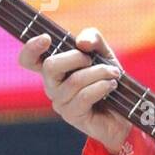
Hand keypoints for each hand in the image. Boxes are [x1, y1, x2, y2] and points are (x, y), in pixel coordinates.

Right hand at [17, 27, 130, 154]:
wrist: (125, 112)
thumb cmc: (110, 80)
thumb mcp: (104, 54)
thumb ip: (93, 40)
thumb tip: (81, 43)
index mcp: (54, 69)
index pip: (28, 60)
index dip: (31, 48)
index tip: (46, 38)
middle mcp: (52, 86)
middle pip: (50, 66)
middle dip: (77, 57)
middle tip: (93, 60)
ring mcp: (60, 103)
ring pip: (74, 81)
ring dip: (99, 72)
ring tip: (113, 74)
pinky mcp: (73, 116)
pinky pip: (84, 96)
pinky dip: (102, 86)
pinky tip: (111, 85)